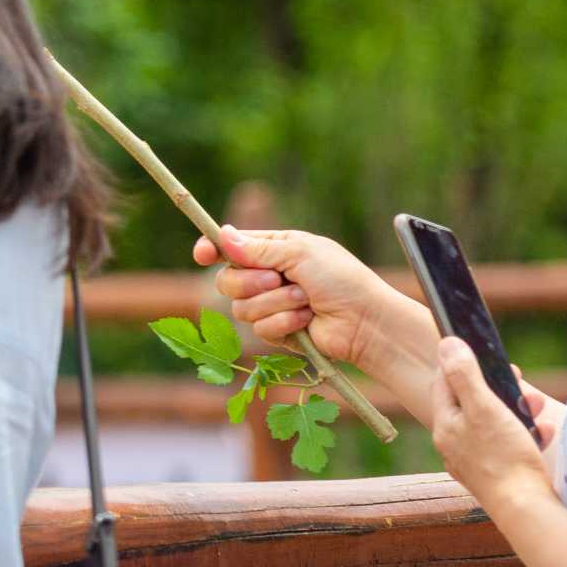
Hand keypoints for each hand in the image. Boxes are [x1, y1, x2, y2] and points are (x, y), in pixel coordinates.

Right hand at [194, 225, 434, 396]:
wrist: (365, 322)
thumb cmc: (341, 279)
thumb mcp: (299, 253)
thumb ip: (258, 249)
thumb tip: (222, 236)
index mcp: (276, 248)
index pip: (232, 247)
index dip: (212, 250)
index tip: (201, 255)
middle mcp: (270, 275)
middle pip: (228, 280)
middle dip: (250, 282)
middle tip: (278, 279)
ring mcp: (273, 304)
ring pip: (241, 308)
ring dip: (274, 304)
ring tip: (304, 301)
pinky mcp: (278, 331)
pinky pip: (259, 329)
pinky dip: (283, 323)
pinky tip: (306, 320)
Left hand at [426, 337, 560, 510]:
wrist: (526, 510)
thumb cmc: (503, 457)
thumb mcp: (484, 407)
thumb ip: (464, 375)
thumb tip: (446, 344)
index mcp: (445, 427)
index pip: (443, 384)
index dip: (462, 364)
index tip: (484, 356)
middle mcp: (454, 445)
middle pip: (473, 403)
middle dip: (500, 388)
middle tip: (519, 380)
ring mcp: (475, 462)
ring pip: (495, 423)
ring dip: (518, 410)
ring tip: (537, 407)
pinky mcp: (497, 475)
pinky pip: (510, 445)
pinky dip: (528, 434)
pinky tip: (545, 432)